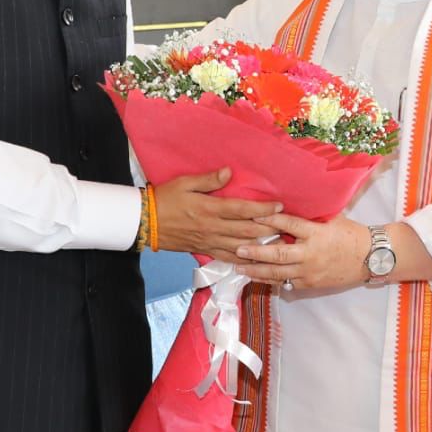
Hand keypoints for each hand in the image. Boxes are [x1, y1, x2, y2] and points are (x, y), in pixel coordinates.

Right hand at [153, 168, 280, 258]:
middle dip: (269, 228)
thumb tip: (229, 172)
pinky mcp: (205, 250)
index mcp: (210, 209)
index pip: (242, 210)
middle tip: (286, 225)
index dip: (263, 209)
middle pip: (247, 231)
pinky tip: (256, 260)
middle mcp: (213, 228)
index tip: (279, 205)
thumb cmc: (165, 198)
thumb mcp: (185, 183)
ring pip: (241, 246)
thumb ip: (209, 180)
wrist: (145, 222)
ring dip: (261, 245)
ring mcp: (210, 242)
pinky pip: (228, 257)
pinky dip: (244, 259)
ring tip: (278, 242)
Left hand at [235, 214, 368, 290]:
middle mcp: (311, 253)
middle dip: (256, 251)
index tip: (253, 217)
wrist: (370, 257)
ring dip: (257, 270)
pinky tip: (258, 277)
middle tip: (238, 248)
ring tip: (240, 267)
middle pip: (278, 253)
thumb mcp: (332, 220)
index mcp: (316, 233)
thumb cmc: (351, 235)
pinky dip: (271, 280)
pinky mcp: (311, 284)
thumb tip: (288, 208)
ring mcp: (310, 272)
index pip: (289, 225)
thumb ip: (310, 218)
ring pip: (278, 273)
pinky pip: (287, 283)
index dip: (270, 220)